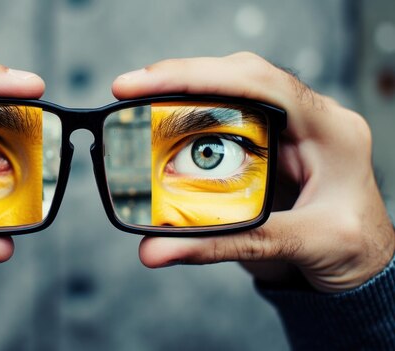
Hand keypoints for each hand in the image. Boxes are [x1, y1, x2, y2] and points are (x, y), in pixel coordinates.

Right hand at [113, 52, 394, 292]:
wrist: (364, 265)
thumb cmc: (352, 250)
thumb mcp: (296, 246)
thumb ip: (224, 245)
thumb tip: (156, 250)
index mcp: (331, 131)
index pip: (263, 83)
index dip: (202, 76)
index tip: (148, 84)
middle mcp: (310, 118)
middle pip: (242, 76)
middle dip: (182, 76)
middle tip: (128, 89)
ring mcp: (291, 128)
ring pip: (234, 89)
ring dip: (185, 89)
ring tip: (138, 98)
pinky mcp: (273, 143)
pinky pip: (229, 116)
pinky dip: (193, 114)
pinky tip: (165, 119)